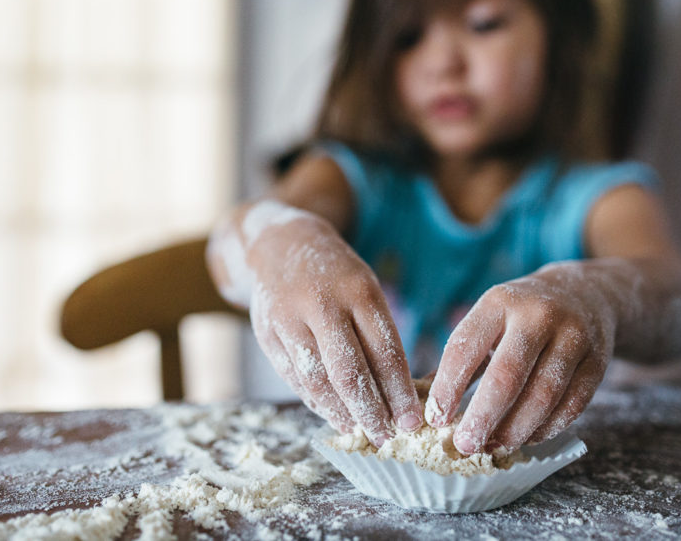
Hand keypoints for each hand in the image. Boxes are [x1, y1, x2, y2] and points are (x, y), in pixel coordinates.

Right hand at [246, 207, 422, 445]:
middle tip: (388, 437)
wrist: (280, 244)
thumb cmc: (336, 275)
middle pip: (349, 372)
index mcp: (358, 290)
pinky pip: (293, 377)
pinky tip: (333, 415)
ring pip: (317, 379)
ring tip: (360, 431)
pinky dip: (315, 401)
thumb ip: (376, 335)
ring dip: (341, 412)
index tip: (413, 421)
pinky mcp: (266, 333)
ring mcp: (290, 319)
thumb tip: (397, 395)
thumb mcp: (364, 289)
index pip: (384, 352)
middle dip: (371, 411)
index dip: (399, 392)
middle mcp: (322, 304)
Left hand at [425, 261, 615, 453]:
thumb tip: (428, 408)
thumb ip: (461, 359)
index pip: (466, 347)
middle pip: (507, 375)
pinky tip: (527, 438)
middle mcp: (537, 315)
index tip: (435, 418)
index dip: (448, 387)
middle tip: (465, 444)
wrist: (584, 293)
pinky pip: (572, 404)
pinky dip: (547, 428)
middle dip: (483, 416)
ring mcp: (573, 336)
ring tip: (494, 447)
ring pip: (543, 395)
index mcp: (498, 302)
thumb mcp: (488, 319)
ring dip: (516, 429)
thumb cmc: (520, 315)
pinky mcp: (597, 360)